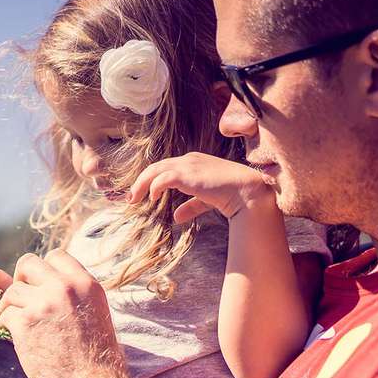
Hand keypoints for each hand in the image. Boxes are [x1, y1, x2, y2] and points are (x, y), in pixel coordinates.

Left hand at [0, 251, 128, 377]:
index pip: (56, 256)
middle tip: (20, 300)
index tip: (38, 285)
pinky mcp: (24, 322)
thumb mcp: (97, 316)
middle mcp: (65, 287)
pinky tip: (8, 335)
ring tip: (15, 324)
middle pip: (28, 264)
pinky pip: (3, 313)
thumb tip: (56, 286)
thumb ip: (77, 297)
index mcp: (87, 284)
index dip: (42, 270)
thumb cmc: (98, 363)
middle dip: (20, 280)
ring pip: (11, 291)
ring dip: (9, 307)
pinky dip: (2, 325)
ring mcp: (44, 303)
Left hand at [129, 152, 277, 222]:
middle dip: (140, 182)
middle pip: (155, 167)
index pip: (164, 167)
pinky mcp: (189, 174)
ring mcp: (188, 164)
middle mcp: (188, 159)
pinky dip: (154, 186)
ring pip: (155, 170)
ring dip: (141, 184)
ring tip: (134, 199)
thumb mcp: (205, 200)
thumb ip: (190, 206)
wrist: (247, 191)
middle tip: (130, 198)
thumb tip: (176, 217)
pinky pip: (164, 177)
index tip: (140, 194)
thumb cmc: (230, 194)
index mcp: (192, 162)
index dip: (150, 180)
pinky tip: (152, 198)